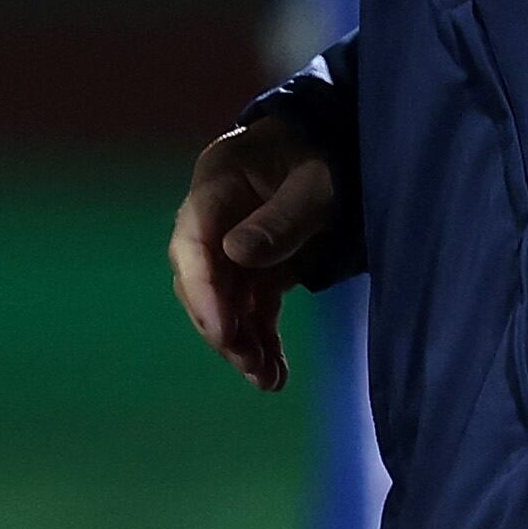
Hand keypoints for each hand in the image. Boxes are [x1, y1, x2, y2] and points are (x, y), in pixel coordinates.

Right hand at [168, 117, 342, 391]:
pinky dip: (260, 340)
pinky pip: (249, 307)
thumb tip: (236, 255)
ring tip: (267, 380)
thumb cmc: (323, 157)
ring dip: (240, 342)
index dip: (203, 290)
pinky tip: (274, 373)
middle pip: (200, 279)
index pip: (193, 241)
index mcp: (216, 183)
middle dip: (222, 326)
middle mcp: (213, 218)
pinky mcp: (254, 266)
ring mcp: (230, 244)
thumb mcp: (314, 183)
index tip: (223, 333)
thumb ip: (280, 218)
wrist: (334, 148)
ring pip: (223, 301)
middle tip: (250, 364)